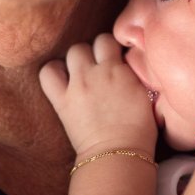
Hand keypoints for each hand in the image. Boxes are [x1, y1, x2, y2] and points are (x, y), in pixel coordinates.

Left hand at [39, 33, 157, 157]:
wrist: (119, 154)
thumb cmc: (139, 131)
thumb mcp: (146, 96)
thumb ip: (134, 76)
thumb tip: (128, 66)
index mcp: (122, 70)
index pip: (112, 41)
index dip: (111, 48)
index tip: (113, 58)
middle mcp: (99, 71)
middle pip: (93, 42)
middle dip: (95, 51)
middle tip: (97, 66)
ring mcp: (79, 83)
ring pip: (73, 51)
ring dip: (76, 59)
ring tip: (80, 72)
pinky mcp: (62, 100)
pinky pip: (48, 73)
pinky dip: (53, 72)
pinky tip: (61, 79)